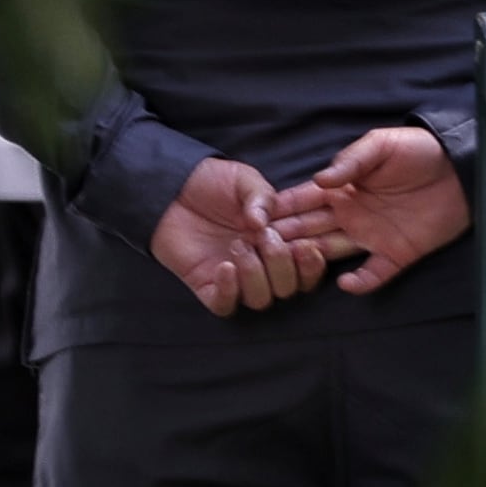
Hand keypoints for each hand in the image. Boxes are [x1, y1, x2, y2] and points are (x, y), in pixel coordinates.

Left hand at [150, 158, 318, 316]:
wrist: (172, 189)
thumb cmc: (214, 183)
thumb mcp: (245, 180)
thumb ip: (262, 196)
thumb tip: (262, 223)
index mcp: (282, 242)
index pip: (310, 268)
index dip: (313, 265)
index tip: (303, 245)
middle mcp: (263, 266)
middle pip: (289, 289)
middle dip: (282, 266)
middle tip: (265, 238)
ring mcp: (236, 279)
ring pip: (260, 300)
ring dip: (255, 275)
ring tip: (238, 245)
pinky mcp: (207, 286)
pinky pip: (225, 306)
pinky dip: (228, 291)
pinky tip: (224, 266)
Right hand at [267, 126, 472, 295]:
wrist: (463, 168)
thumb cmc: (419, 151)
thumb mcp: (381, 146)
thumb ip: (351, 161)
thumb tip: (319, 180)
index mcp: (342, 189)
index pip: (302, 201)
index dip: (277, 211)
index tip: (250, 221)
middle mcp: (350, 215)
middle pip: (308, 230)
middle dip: (281, 239)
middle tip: (253, 251)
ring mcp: (371, 236)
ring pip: (330, 253)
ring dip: (309, 261)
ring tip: (287, 268)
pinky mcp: (397, 254)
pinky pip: (373, 274)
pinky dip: (360, 282)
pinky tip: (346, 283)